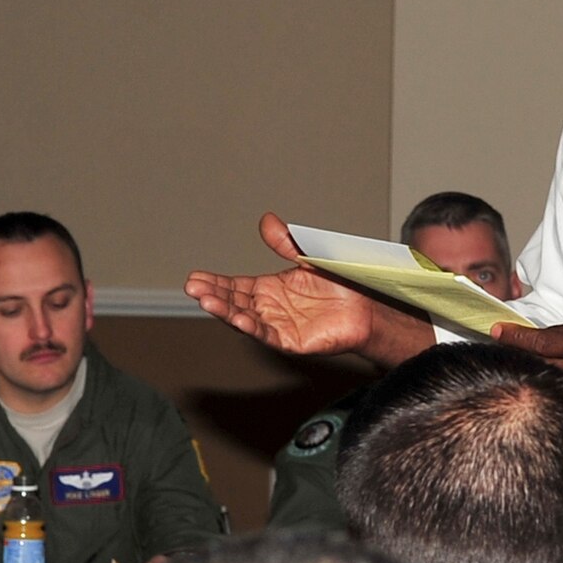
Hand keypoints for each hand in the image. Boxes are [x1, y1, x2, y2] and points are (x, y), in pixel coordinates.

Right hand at [185, 213, 432, 369]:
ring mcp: (279, 326)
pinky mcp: (292, 341)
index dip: (215, 283)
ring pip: (245, 319)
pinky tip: (238, 318)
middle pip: (234, 302)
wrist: (369, 307)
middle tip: (193, 288)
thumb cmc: (341, 283)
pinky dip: (252, 327)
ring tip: (206, 302)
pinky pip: (268, 335)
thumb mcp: (309, 256)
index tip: (194, 279)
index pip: (235, 286)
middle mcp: (270, 308)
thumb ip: (287, 243)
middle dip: (213, 296)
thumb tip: (267, 220)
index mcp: (270, 289)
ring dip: (225, 311)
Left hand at [492, 320, 562, 423]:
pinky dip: (547, 396)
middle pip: (536, 368)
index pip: (540, 342)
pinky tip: (536, 392)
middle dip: (515, 359)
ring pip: (544, 389)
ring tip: (513, 373)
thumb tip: (535, 336)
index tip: (496, 331)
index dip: (515, 337)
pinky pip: (560, 403)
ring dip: (529, 380)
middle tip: (498, 353)